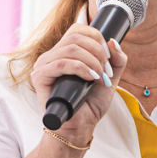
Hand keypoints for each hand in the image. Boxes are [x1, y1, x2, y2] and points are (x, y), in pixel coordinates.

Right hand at [30, 24, 127, 144]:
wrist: (80, 127)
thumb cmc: (90, 105)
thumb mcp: (110, 79)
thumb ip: (116, 60)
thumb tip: (113, 42)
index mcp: (65, 52)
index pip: (78, 30)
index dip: (98, 39)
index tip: (109, 59)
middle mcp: (52, 55)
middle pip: (76, 36)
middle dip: (98, 52)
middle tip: (107, 71)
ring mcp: (44, 65)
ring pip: (71, 48)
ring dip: (93, 62)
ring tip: (100, 78)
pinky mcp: (40, 77)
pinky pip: (61, 64)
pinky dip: (81, 69)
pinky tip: (91, 79)